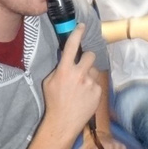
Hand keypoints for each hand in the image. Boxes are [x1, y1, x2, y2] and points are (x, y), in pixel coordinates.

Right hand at [41, 24, 101, 140]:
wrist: (63, 122)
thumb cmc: (54, 102)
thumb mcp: (49, 82)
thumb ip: (60, 68)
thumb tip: (67, 58)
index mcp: (65, 70)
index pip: (72, 46)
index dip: (77, 33)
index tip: (82, 26)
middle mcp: (79, 74)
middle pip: (90, 55)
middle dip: (87, 59)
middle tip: (82, 67)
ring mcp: (90, 83)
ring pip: (94, 70)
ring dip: (89, 75)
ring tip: (81, 87)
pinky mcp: (98, 91)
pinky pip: (97, 83)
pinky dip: (92, 87)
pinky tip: (84, 96)